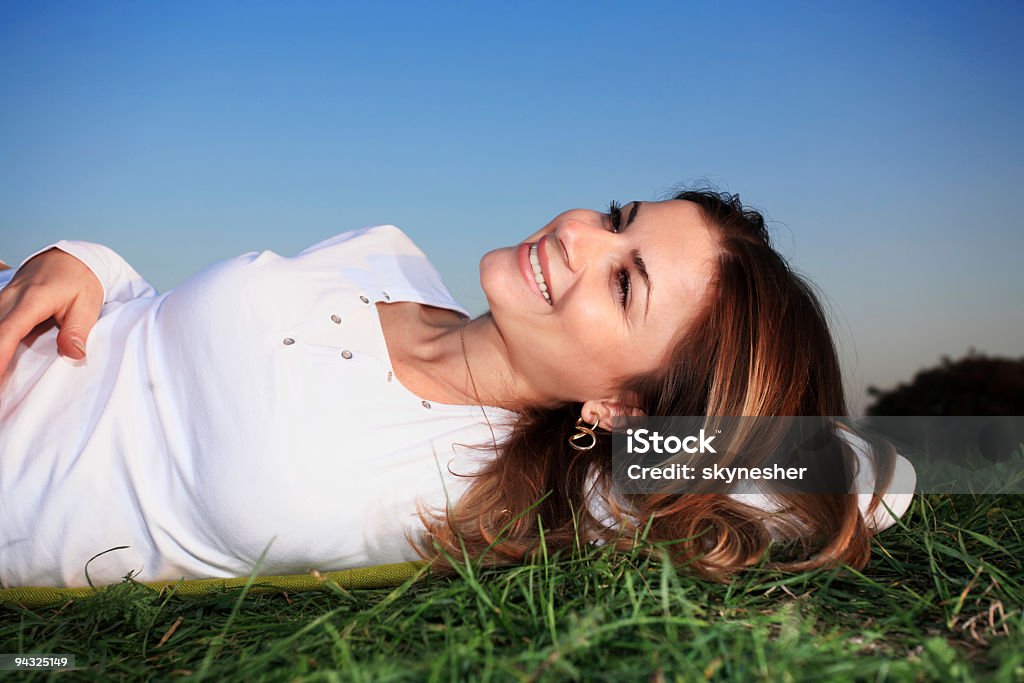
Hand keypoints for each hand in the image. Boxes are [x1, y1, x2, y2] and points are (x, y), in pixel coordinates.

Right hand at [0, 248, 102, 376]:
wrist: (69, 258)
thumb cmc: (80, 280)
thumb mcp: (88, 303)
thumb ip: (78, 329)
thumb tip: (74, 355)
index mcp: (32, 300)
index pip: (7, 331)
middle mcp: (9, 299)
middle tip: (0, 389)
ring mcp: (1, 301)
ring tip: (1, 382)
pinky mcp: (0, 305)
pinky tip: (2, 364)